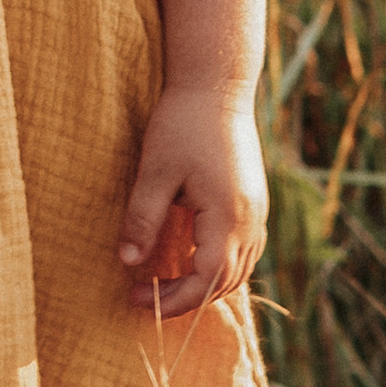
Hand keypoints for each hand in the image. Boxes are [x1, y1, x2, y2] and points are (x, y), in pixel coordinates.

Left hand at [117, 85, 268, 318]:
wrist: (216, 86)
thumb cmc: (182, 124)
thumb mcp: (155, 171)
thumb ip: (143, 218)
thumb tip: (128, 262)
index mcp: (227, 217)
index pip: (206, 280)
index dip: (174, 299)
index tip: (139, 300)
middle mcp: (250, 221)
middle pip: (225, 281)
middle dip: (186, 297)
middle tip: (145, 298)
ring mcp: (257, 212)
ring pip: (239, 269)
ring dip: (204, 284)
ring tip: (165, 284)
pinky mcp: (254, 201)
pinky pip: (244, 250)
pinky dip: (219, 266)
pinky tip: (191, 259)